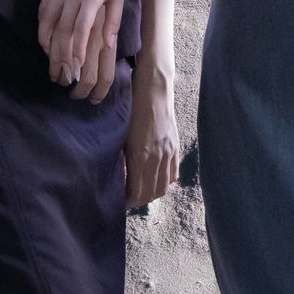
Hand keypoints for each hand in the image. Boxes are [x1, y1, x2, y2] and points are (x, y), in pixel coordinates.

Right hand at [38, 0, 128, 101]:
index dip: (78, 49)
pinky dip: (42, 24)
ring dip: (48, 41)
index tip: (77, 66)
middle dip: (62, 51)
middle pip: (63, 28)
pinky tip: (45, 38)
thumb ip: (113, 21)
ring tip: (50, 57)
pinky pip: (43, 8)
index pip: (82, 28)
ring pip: (48, 19)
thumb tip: (108, 46)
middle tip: (63, 69)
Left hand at [124, 65, 180, 205]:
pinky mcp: (175, 147)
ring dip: (152, 194)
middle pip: (152, 194)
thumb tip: (119, 178)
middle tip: (127, 201)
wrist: (154, 90)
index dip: (128, 202)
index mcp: (141, 156)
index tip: (118, 203)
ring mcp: (169, 153)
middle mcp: (158, 157)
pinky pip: (173, 174)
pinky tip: (154, 179)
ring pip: (164, 187)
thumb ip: (122, 158)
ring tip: (140, 193)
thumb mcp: (121, 135)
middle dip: (139, 201)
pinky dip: (164, 182)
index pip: (137, 192)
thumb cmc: (131, 109)